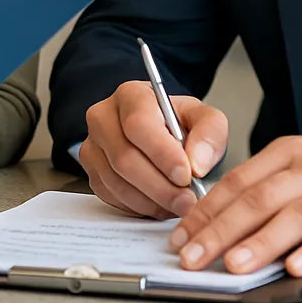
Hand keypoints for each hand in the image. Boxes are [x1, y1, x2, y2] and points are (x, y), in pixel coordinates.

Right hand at [79, 80, 227, 220]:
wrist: (160, 133)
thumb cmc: (179, 124)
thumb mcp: (204, 118)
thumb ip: (210, 132)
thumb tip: (197, 162)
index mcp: (130, 95)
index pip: (138, 124)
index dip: (161, 153)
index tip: (186, 175)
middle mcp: (103, 117)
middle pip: (124, 157)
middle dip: (160, 186)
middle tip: (188, 201)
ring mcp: (93, 146)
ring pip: (117, 182)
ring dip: (152, 201)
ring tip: (178, 204)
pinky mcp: (91, 173)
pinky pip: (112, 197)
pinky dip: (140, 207)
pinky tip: (160, 203)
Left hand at [170, 132, 301, 276]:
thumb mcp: (297, 163)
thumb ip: (261, 186)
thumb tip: (214, 217)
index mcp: (285, 153)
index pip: (237, 181)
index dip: (207, 210)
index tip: (182, 236)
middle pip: (259, 199)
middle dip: (221, 230)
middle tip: (194, 255)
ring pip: (294, 216)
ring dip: (262, 242)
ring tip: (235, 264)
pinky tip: (297, 266)